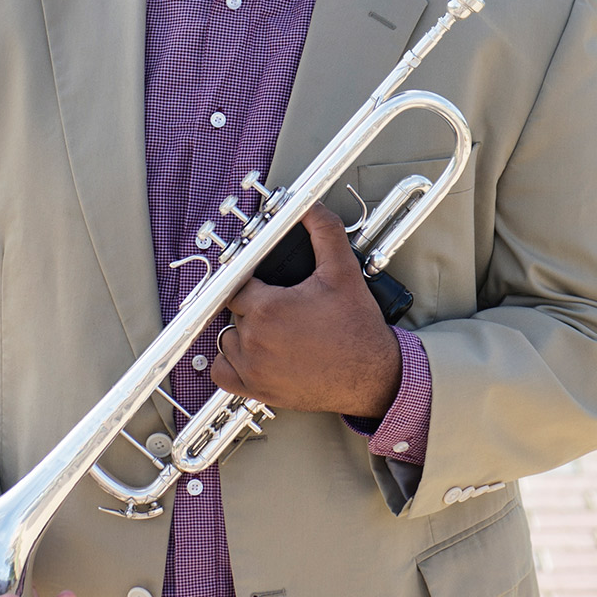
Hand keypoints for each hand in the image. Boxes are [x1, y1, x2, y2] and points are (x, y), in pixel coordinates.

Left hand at [210, 204, 401, 415]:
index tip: (264, 282)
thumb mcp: (344, 272)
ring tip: (273, 327)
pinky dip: (231, 363)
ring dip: (242, 332)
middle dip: (253, 304)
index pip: (236, 282)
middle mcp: (254, 339)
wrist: (373, 376)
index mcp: (267, 307)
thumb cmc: (357, 330)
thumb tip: (312, 207)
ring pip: (226, 338)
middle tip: (281, 304)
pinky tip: (252, 353)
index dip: (251, 279)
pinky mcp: (257, 389)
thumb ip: (324, 231)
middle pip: (234, 309)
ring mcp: (253, 368)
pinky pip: (222, 373)